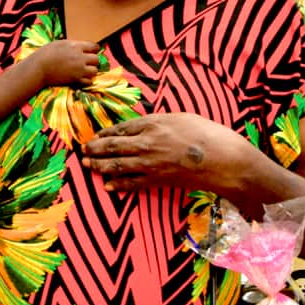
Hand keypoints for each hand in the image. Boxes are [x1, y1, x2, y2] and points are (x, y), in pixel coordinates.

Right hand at [32, 40, 100, 85]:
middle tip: (88, 61)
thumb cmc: (45, 54)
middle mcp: (80, 58)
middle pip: (96, 59)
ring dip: (91, 70)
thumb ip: (71, 45)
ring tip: (84, 70)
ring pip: (95, 71)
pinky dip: (86, 80)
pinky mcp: (75, 79)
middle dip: (93, 60)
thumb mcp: (59, 43)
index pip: (94, 46)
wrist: (38, 68)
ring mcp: (79, 70)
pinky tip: (81, 77)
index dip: (94, 49)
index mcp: (76, 46)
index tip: (92, 51)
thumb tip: (78, 45)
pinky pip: (89, 81)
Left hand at [80, 113, 256, 192]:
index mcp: (154, 124)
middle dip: (95, 149)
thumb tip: (147, 126)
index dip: (106, 133)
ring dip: (100, 166)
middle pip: (114, 146)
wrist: (222, 160)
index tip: (96, 135)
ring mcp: (151, 163)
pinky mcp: (158, 180)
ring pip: (118, 165)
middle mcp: (148, 143)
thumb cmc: (207, 134)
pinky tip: (107, 186)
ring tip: (87, 165)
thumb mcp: (181, 118)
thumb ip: (160, 122)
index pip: (122, 129)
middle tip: (83, 150)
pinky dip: (118, 185)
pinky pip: (133, 183)